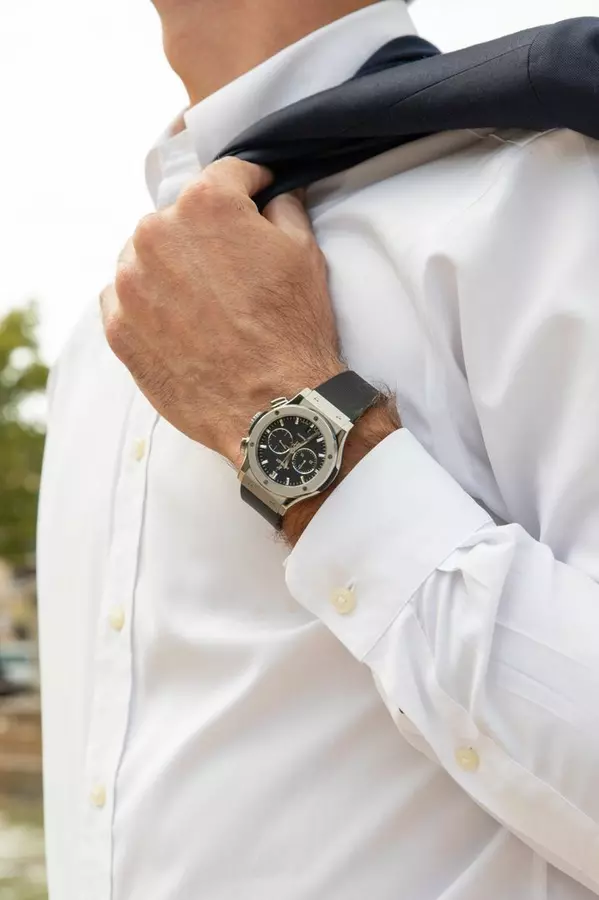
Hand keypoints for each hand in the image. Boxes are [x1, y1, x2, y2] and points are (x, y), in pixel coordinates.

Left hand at [100, 158, 343, 464]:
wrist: (272, 406)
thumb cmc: (292, 331)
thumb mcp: (304, 253)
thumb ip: (284, 208)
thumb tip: (276, 193)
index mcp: (206, 205)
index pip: (226, 175)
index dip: (250, 187)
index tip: (257, 198)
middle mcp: (157, 233)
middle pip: (181, 217)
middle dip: (206, 235)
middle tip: (234, 268)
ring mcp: (131, 283)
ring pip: (146, 256)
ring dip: (171, 268)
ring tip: (205, 303)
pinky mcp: (118, 327)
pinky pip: (124, 298)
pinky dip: (148, 303)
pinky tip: (180, 324)